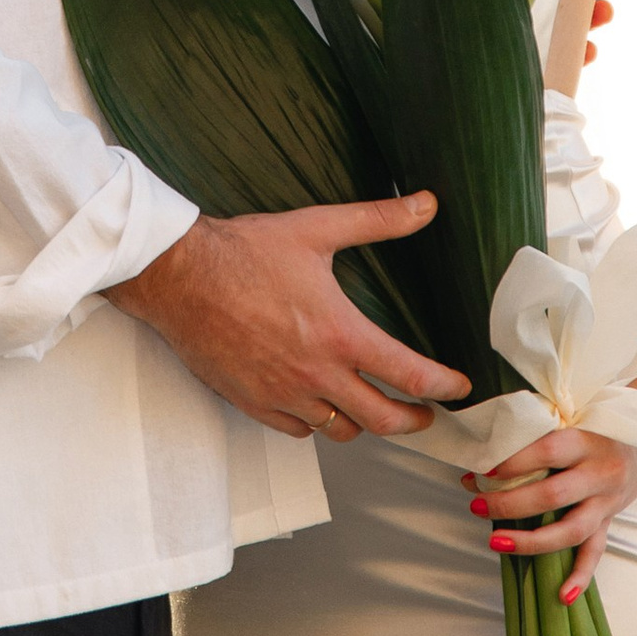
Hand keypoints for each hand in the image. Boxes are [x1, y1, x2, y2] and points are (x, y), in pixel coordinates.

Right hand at [108, 195, 467, 438]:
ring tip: (372, 406)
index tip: (458, 388)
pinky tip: (319, 404)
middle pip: (383, 420)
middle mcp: (315, 374)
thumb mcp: (317, 229)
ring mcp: (283, 395)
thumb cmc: (242, 253)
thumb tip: (426, 205)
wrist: (178, 276)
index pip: (408, 375)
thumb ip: (377, 220)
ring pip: (341, 431)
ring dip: (364, 422)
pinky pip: (298, 431)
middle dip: (415, 420)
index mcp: (339, 334)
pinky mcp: (253, 403)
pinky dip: (316, 423)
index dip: (444, 387)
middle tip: (426, 412)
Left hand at [466, 423, 636, 603]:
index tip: (483, 470)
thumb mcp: (574, 417)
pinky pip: (595, 552)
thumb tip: (488, 447)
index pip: (548, 452)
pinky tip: (562, 596)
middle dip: (510, 504)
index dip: (515, 463)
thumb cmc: (598, 424)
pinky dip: (580, 576)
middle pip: (553, 496)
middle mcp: (600, 474)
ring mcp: (607, 502)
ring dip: (531, 540)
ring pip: (571, 530)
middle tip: (476, 505)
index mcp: (588, 441)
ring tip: (495, 541)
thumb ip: (541, 430)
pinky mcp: (609, 521)